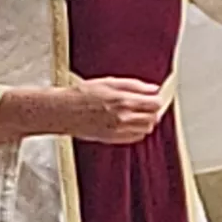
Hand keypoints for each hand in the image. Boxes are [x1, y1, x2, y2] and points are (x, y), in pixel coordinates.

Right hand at [50, 76, 167, 146]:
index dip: (156, 100)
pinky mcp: (113, 139)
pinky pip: (135, 138)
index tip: (153, 97)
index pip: (154, 104)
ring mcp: (119, 130)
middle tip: (145, 105)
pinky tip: (127, 122)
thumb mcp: (109, 82)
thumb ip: (134, 85)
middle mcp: (123, 118)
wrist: (65, 111)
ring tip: (135, 113)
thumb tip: (153, 88)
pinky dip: (137, 131)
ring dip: (145, 121)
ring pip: (146, 129)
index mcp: (123, 101)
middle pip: (153, 118)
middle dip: (152, 111)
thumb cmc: (83, 94)